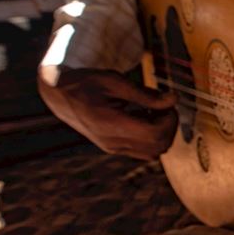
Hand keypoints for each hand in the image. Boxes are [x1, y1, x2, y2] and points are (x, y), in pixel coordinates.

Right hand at [38, 66, 176, 159]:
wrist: (59, 94)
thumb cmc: (87, 82)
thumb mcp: (115, 81)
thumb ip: (145, 94)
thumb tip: (174, 100)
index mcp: (111, 124)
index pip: (156, 134)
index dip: (169, 120)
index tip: (166, 103)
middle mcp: (112, 142)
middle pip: (158, 146)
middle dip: (169, 126)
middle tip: (162, 106)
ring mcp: (112, 148)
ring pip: (153, 153)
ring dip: (162, 133)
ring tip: (152, 111)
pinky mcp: (113, 148)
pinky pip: (143, 151)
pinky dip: (152, 138)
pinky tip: (143, 117)